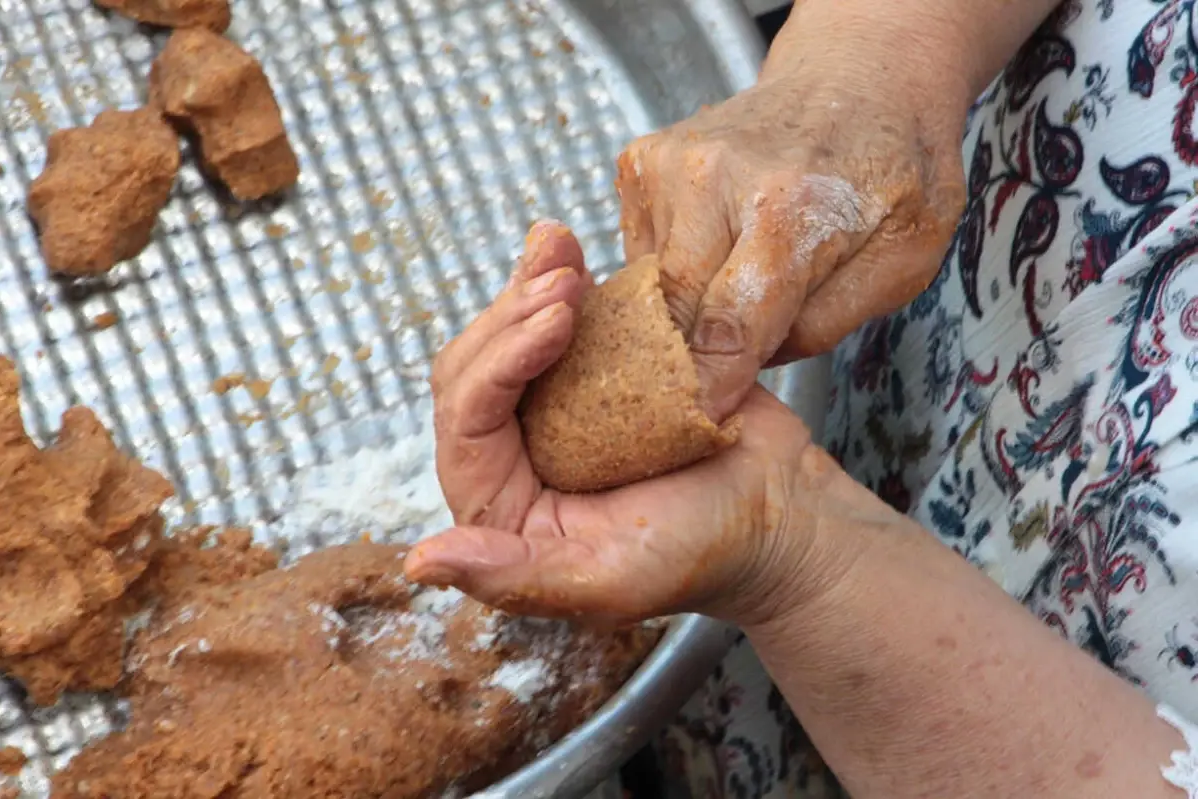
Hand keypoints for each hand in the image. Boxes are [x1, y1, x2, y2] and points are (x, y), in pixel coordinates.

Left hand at [405, 221, 882, 624]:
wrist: (779, 510)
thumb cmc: (702, 554)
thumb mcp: (608, 580)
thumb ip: (513, 577)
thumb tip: (421, 562)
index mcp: (500, 503)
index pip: (467, 419)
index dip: (500, 360)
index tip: (560, 315)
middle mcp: (513, 451)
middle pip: (475, 366)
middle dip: (511, 311)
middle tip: (562, 271)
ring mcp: (551, 406)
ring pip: (509, 331)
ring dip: (528, 283)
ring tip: (559, 242)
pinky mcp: (592, 371)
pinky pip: (560, 317)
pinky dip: (562, 279)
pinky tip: (573, 249)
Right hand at [617, 6, 969, 420]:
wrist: (860, 76)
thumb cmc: (890, 173)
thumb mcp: (901, 262)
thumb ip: (823, 324)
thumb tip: (744, 365)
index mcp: (789, 208)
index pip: (729, 325)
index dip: (712, 385)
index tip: (702, 420)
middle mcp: (713, 178)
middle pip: (672, 310)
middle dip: (688, 357)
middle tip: (710, 384)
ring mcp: (667, 166)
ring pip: (648, 285)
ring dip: (680, 313)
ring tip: (726, 301)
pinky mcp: (640, 163)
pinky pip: (638, 253)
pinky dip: (670, 275)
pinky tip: (713, 258)